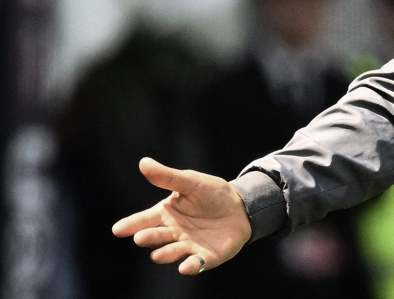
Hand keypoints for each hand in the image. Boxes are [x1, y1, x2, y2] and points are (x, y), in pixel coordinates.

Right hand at [111, 157, 251, 274]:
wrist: (240, 207)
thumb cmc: (211, 194)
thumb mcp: (191, 181)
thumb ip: (167, 176)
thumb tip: (143, 163)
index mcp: (167, 214)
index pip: (145, 219)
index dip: (131, 224)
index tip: (117, 229)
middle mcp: (173, 232)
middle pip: (157, 236)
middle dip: (148, 237)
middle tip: (140, 237)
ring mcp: (189, 246)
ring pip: (173, 252)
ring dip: (165, 254)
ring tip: (156, 255)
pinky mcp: (206, 256)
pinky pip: (197, 263)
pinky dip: (190, 266)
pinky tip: (185, 267)